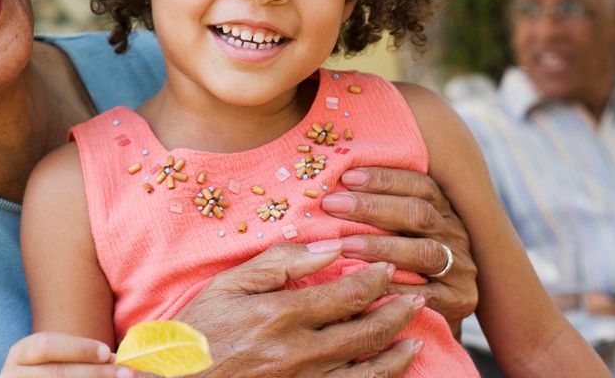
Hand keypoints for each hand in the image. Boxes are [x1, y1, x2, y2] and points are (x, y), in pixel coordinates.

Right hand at [0, 332, 131, 377]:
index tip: (108, 352)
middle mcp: (12, 375)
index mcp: (20, 353)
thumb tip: (114, 360)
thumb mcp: (52, 359)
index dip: (78, 348)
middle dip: (94, 372)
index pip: (47, 345)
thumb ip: (77, 357)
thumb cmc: (47, 372)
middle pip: (56, 373)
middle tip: (125, 373)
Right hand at [174, 242, 425, 376]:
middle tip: (415, 296)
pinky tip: (391, 371)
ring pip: (369, 370)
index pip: (346, 293)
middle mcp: (298, 352)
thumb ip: (279, 263)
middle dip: (398, 311)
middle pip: (367, 330)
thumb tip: (328, 248)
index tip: (386, 268)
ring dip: (398, 350)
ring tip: (416, 335)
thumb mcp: (228, 285)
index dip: (374, 279)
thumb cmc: (199, 332)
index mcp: (280, 314)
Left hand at [320, 167, 477, 325]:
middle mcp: (455, 236)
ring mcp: (460, 270)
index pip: (420, 185)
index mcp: (443, 211)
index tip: (347, 177)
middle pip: (419, 213)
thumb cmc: (404, 265)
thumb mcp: (399, 231)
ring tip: (344, 244)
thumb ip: (378, 211)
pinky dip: (395, 287)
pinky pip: (427, 294)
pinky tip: (367, 283)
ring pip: (425, 251)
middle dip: (372, 207)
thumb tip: (331, 188)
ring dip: (381, 246)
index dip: (385, 179)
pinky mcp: (459, 302)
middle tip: (333, 204)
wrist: (434, 315)